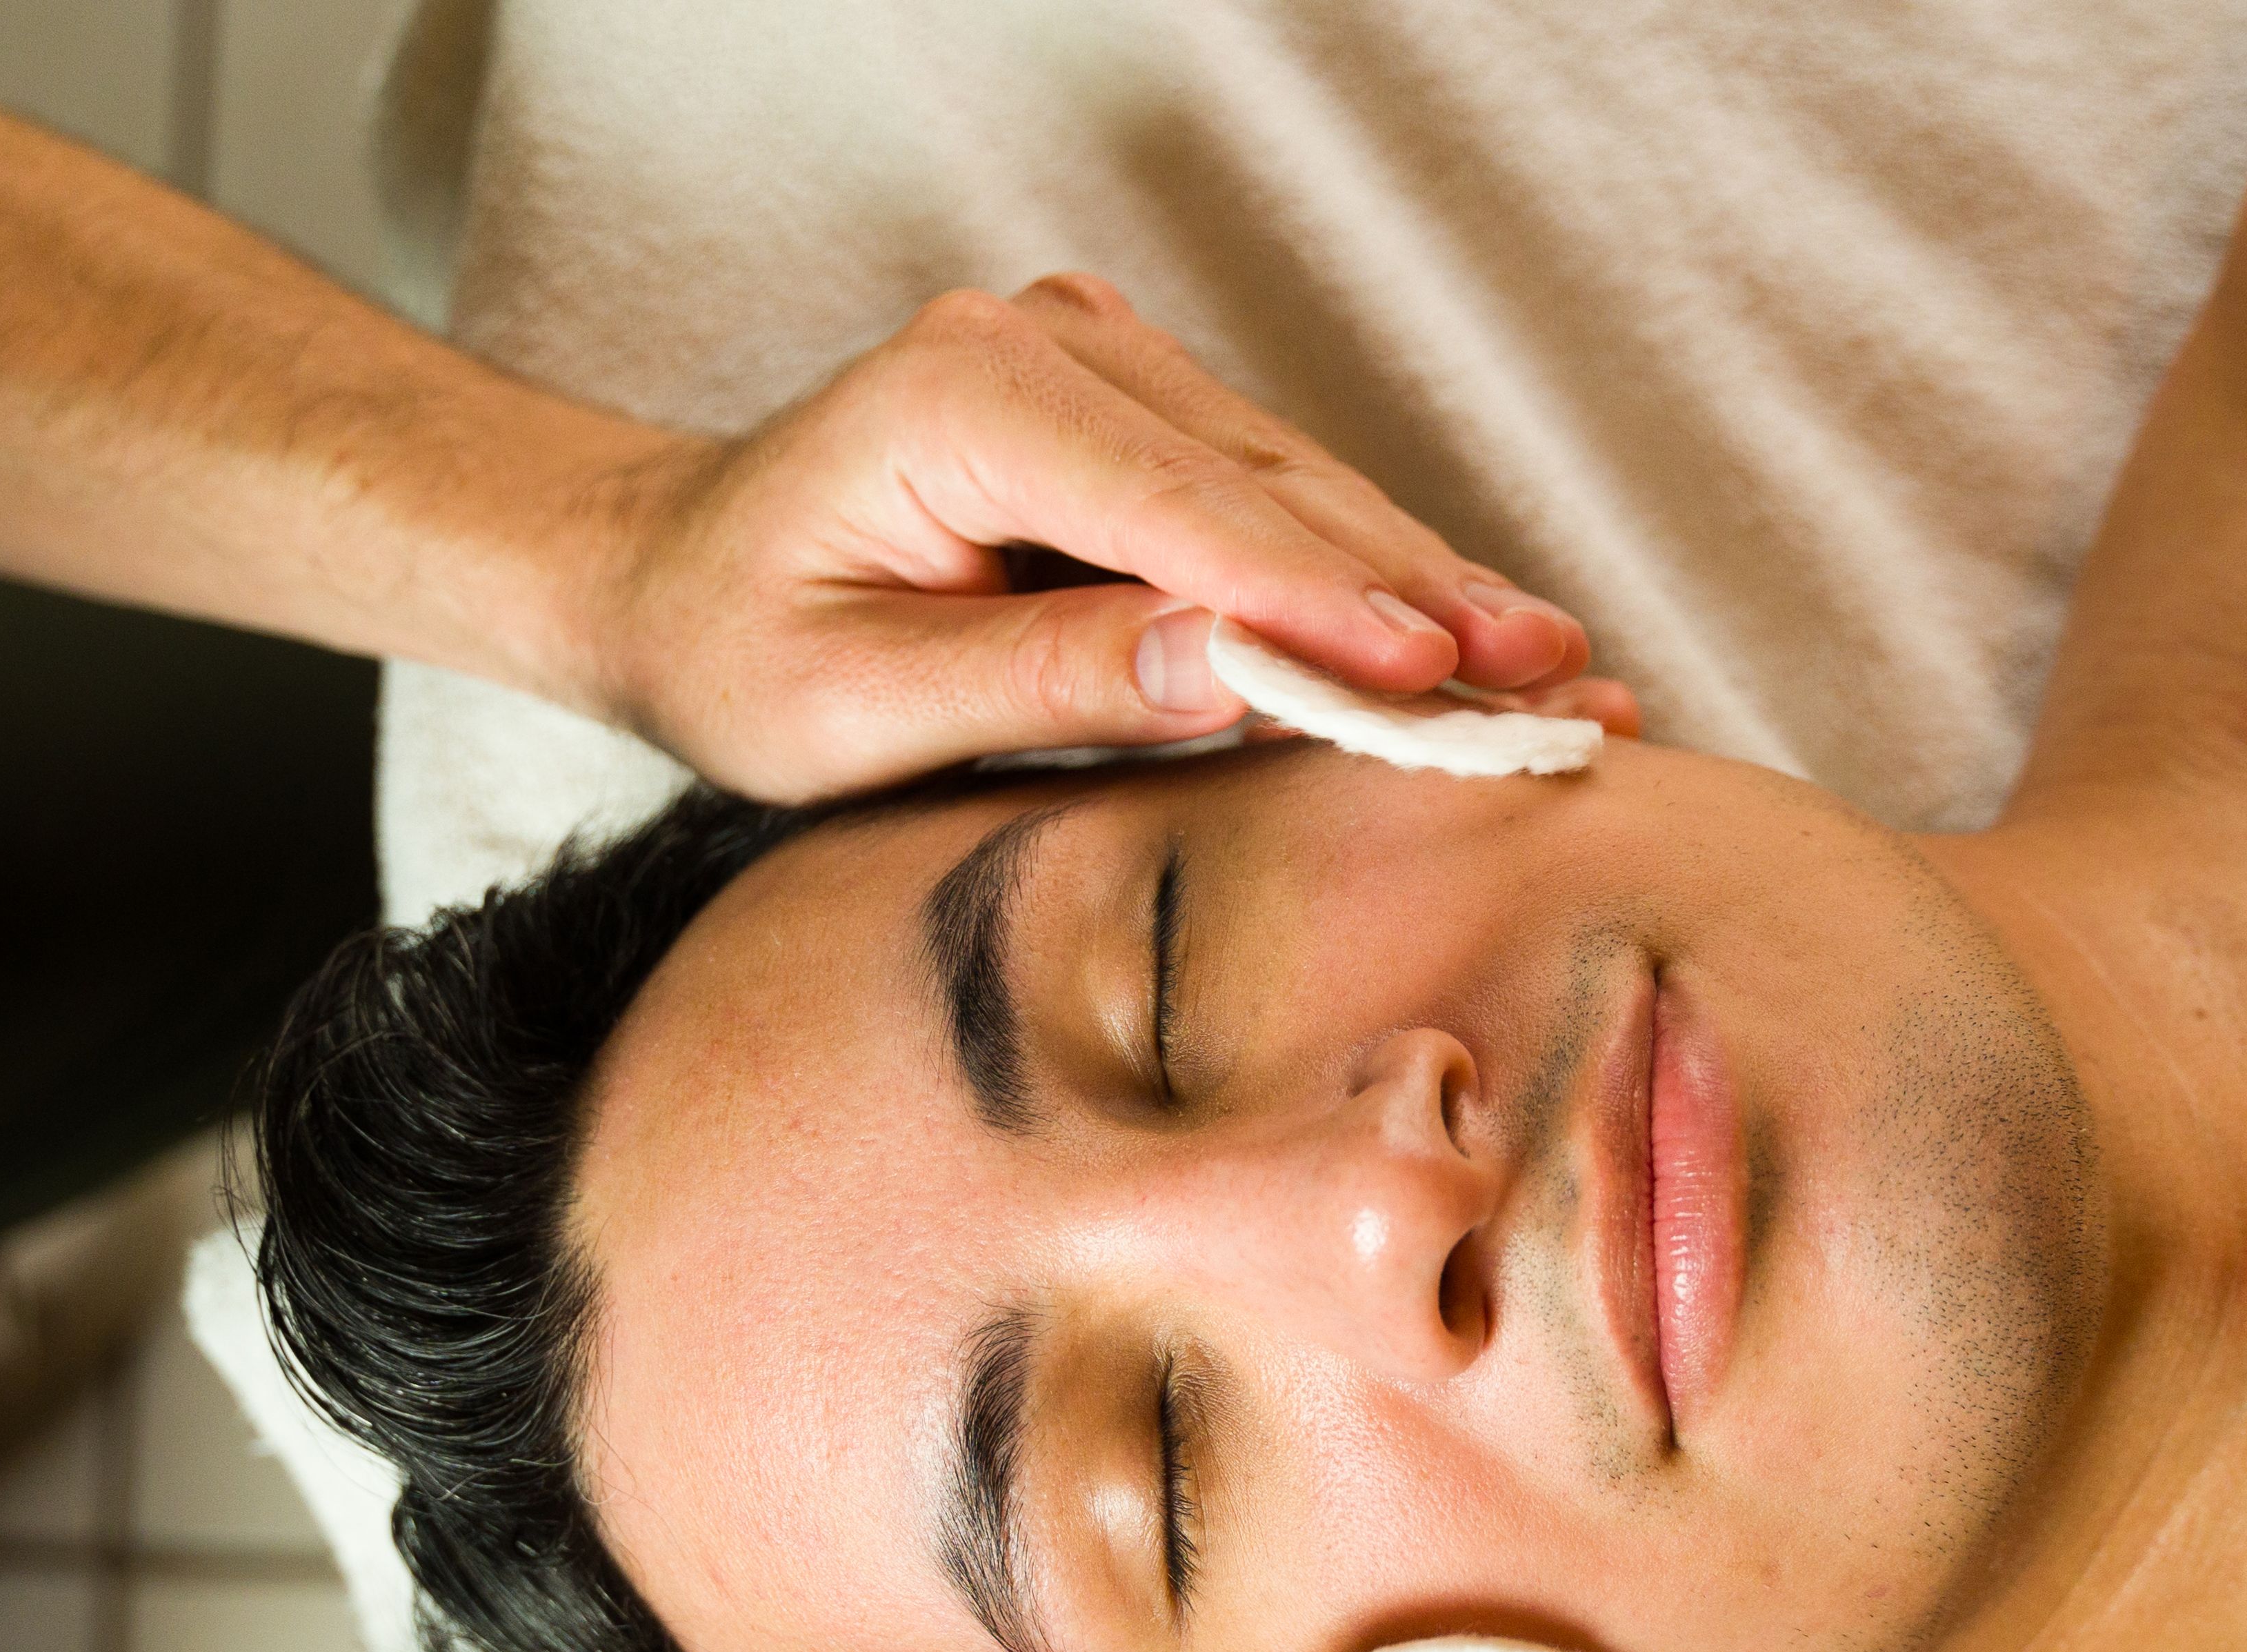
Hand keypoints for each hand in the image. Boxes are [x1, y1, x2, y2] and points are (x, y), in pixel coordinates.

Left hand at [576, 274, 1642, 800]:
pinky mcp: (1144, 408)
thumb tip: (1230, 668)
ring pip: (1303, 491)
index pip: (1186, 512)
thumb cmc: (737, 652)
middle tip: (1569, 692)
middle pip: (1274, 492)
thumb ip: (1037, 679)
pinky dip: (1376, 577)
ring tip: (1566, 677)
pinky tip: (1479, 642)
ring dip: (1431, 591)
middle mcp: (1050, 347)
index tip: (1447, 676)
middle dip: (1426, 602)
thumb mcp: (847, 709)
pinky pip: (1280, 501)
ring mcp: (1106, 362)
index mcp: (965, 398)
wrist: (676, 577)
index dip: (1327, 602)